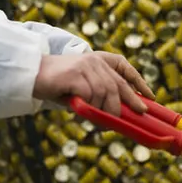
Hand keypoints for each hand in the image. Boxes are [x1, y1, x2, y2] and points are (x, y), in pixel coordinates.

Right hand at [32, 51, 154, 115]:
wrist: (31, 76)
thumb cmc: (57, 86)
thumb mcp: (82, 89)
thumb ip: (99, 96)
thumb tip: (118, 116)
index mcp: (98, 59)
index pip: (124, 67)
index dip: (138, 81)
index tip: (150, 97)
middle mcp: (94, 60)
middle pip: (118, 84)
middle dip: (131, 101)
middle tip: (138, 114)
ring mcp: (85, 66)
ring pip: (106, 92)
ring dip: (106, 110)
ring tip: (103, 123)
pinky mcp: (75, 75)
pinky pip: (90, 95)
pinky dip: (91, 108)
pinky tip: (87, 114)